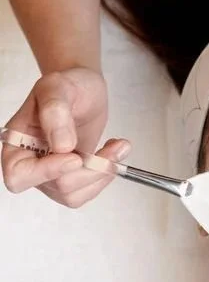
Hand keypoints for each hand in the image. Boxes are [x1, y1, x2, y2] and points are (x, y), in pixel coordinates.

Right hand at [1, 67, 130, 207]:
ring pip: (74, 195)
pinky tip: (113, 153)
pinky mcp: (73, 178)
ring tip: (117, 147)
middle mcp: (32, 163)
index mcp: (18, 142)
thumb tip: (62, 146)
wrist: (85, 91)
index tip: (75, 158)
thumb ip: (55, 112)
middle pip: (56, 187)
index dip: (47, 173)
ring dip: (102, 174)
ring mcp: (52, 174)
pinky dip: (106, 175)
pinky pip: (88, 191)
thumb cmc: (67, 86)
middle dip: (89, 170)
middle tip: (110, 149)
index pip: (19, 175)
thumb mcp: (58, 86)